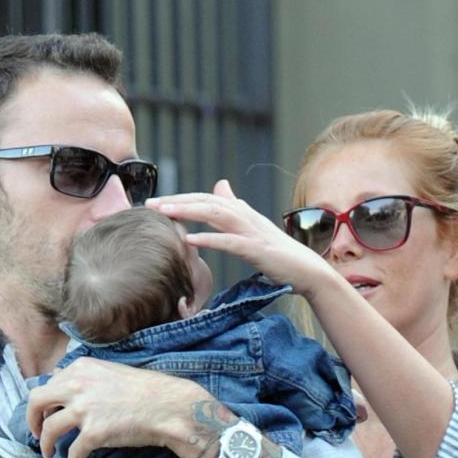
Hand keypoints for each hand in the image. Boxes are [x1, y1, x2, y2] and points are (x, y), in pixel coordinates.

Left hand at [27, 357, 208, 457]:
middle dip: (32, 420)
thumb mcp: (109, 372)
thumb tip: (58, 375)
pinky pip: (73, 453)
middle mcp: (77, 386)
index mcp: (80, 369)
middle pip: (36, 402)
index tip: (46, 413)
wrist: (168, 407)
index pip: (49, 384)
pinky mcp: (94, 433)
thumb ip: (84, 375)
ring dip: (45, 445)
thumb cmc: (145, 390)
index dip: (44, 402)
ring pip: (49, 430)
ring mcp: (84, 410)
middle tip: (35, 432)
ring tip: (49, 454)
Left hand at [147, 179, 333, 300]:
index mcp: (242, 212)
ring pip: (216, 214)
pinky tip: (189, 240)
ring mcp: (252, 232)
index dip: (182, 198)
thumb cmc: (278, 254)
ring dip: (189, 212)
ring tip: (164, 214)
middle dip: (178, 201)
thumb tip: (221, 185)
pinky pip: (229, 242)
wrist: (307, 271)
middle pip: (207, 201)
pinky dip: (209, 239)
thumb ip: (235, 207)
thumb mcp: (252, 227)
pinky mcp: (258, 250)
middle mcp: (246, 216)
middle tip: (150, 204)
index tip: (156, 202)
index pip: (206, 199)